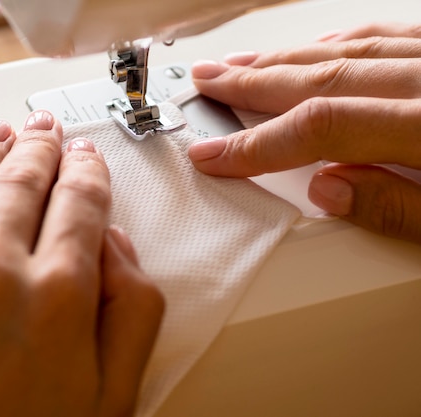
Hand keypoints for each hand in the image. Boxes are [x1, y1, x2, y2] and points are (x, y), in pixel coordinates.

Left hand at [0, 111, 163, 416]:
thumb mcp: (113, 397)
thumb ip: (131, 311)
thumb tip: (114, 245)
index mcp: (57, 297)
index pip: (78, 201)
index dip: (85, 171)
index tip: (86, 158)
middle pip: (19, 182)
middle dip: (38, 149)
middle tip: (44, 130)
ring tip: (0, 136)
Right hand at [188, 22, 420, 242]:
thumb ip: (396, 209)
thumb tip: (328, 193)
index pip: (320, 128)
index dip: (257, 144)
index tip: (214, 156)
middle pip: (321, 79)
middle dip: (252, 85)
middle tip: (207, 84)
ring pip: (347, 50)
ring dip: (285, 59)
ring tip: (241, 64)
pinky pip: (386, 35)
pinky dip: (340, 42)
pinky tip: (315, 47)